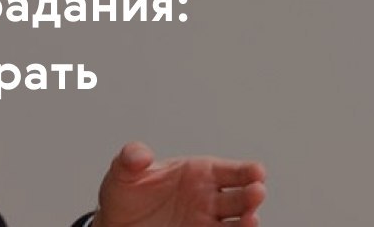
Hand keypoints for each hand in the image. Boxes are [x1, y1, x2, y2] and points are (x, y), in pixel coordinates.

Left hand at [93, 141, 265, 226]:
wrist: (116, 224)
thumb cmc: (125, 194)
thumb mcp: (123, 171)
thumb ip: (132, 157)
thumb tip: (141, 154)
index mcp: (198, 173)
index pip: (230, 170)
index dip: (246, 170)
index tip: (257, 171)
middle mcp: (208, 198)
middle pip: (240, 197)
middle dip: (251, 195)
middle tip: (256, 192)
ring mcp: (206, 221)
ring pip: (236, 222)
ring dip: (246, 221)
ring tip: (250, 219)